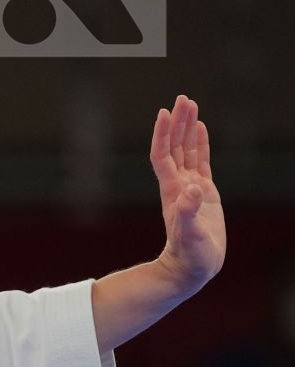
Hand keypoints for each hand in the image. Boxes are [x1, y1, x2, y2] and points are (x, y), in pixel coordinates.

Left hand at [150, 95, 224, 294]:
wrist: (192, 268)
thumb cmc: (189, 255)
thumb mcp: (189, 235)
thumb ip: (189, 213)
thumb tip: (191, 191)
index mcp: (171, 191)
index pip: (163, 155)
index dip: (162, 134)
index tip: (164, 112)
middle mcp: (178, 184)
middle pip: (175, 146)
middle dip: (178, 122)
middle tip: (183, 98)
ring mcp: (190, 187)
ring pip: (188, 150)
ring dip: (188, 128)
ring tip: (191, 104)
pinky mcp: (204, 193)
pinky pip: (202, 162)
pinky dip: (201, 144)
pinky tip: (201, 128)